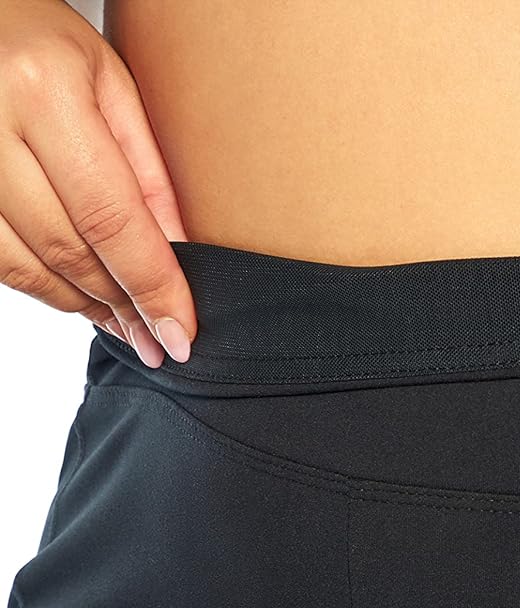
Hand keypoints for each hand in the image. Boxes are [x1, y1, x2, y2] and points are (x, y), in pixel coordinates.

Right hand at [0, 0, 194, 365]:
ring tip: (129, 325)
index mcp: (43, 91)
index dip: (151, 286)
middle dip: (124, 305)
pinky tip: (83, 297)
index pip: (110, 218)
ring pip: (29, 267)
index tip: (182, 332)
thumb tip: (180, 256)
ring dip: (86, 306)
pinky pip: (0, 260)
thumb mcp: (109, 81)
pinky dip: (46, 287)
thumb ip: (146, 169)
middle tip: (161, 338)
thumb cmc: (40, 36)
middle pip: (70, 251)